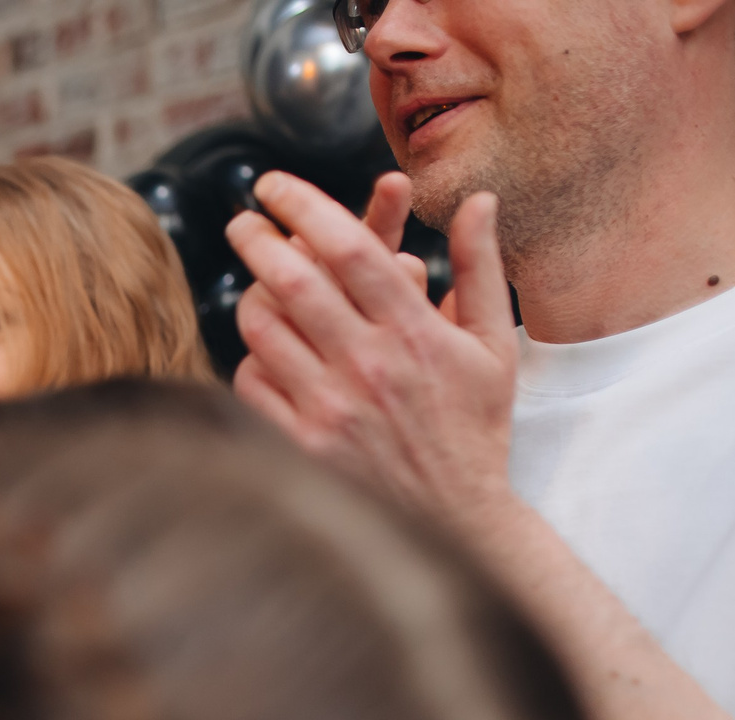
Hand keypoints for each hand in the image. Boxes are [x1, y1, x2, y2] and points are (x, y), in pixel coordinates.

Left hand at [227, 172, 518, 530]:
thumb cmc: (474, 427)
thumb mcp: (492, 347)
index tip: (274, 185)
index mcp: (416, 332)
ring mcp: (331, 407)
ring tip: (255, 286)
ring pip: (263, 328)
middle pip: (293, 279)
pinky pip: (253, 382)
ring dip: (251, 296)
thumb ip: (481, 269)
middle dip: (257, 238)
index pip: (351, 247)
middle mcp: (369, 365)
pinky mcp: (302, 444)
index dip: (304, 204)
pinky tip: (264, 351)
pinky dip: (252, 357)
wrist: (456, 518)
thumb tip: (477, 200)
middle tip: (242, 221)